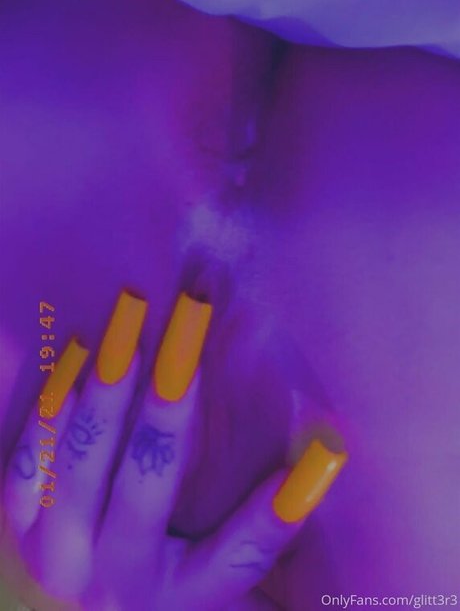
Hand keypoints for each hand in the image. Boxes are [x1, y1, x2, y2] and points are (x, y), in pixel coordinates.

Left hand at [3, 290, 345, 609]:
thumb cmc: (155, 587)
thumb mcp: (205, 575)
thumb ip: (254, 528)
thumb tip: (324, 450)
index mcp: (177, 596)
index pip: (237, 556)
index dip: (276, 512)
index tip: (324, 453)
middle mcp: (115, 578)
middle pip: (147, 484)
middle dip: (171, 403)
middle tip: (190, 328)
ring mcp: (57, 550)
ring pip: (81, 465)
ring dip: (110, 387)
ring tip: (131, 323)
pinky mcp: (20, 524)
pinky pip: (29, 460)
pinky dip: (56, 405)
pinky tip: (83, 353)